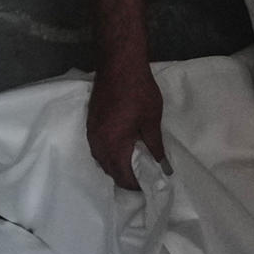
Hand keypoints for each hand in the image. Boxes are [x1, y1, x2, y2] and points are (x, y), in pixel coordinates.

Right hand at [83, 54, 165, 187]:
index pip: (122, 176)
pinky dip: (108, 155)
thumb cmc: (138, 92)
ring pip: (101, 159)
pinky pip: (97, 148)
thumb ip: (155, 146)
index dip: (135, 185)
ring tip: (132, 168)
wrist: (118, 64)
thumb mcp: (151, 121)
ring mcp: (92, 132)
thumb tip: (163, 166)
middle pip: (109, 170)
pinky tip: (120, 151)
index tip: (148, 188)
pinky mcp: (90, 122)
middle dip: (124, 178)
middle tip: (142, 180)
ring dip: (114, 167)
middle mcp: (98, 143)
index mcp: (113, 145)